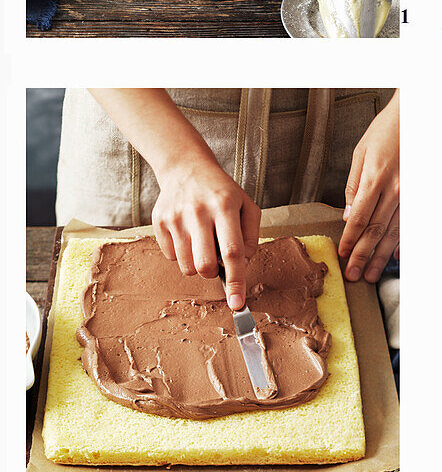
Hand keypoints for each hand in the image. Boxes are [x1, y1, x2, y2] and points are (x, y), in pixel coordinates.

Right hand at [152, 154, 260, 310]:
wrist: (187, 168)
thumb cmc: (222, 192)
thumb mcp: (246, 205)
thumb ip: (251, 236)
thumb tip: (244, 265)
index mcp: (225, 206)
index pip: (233, 251)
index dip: (236, 280)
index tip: (237, 303)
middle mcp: (199, 211)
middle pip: (205, 265)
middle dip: (213, 273)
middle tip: (216, 261)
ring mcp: (176, 217)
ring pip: (187, 266)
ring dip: (198, 265)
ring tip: (203, 242)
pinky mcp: (159, 222)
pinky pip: (171, 258)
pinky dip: (182, 255)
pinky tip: (188, 234)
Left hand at [339, 93, 399, 281]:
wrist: (416, 116)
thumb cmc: (386, 131)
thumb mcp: (360, 153)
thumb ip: (353, 185)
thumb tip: (348, 216)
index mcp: (375, 177)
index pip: (359, 218)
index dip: (350, 240)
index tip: (343, 255)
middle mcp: (395, 189)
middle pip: (376, 230)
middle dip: (363, 255)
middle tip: (354, 275)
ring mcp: (411, 193)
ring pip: (394, 232)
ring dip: (382, 255)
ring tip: (372, 273)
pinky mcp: (422, 193)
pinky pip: (412, 223)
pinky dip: (404, 242)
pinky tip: (397, 257)